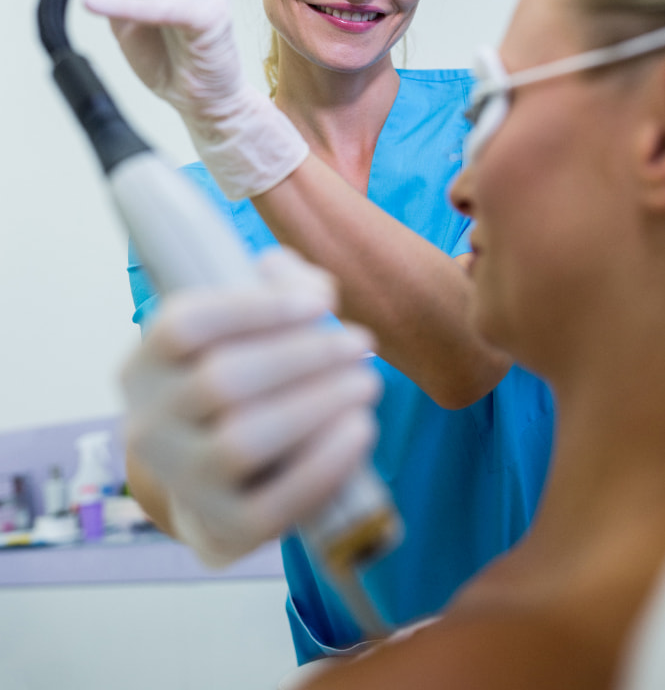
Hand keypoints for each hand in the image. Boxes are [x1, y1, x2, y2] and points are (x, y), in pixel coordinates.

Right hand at [120, 250, 379, 565]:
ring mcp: (181, 484)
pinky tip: (361, 428)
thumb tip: (314, 290)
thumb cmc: (245, 383)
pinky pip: (274, 503)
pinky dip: (325, 463)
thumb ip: (284, 291)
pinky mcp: (223, 529)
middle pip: (220, 382)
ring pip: (242, 442)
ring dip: (317, 405)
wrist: (224, 482)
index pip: (183, 325)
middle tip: (360, 343)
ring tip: (365, 382)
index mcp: (144, 366)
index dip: (256, 309)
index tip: (321, 302)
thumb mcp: (252, 329)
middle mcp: (147, 426)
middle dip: (303, 357)